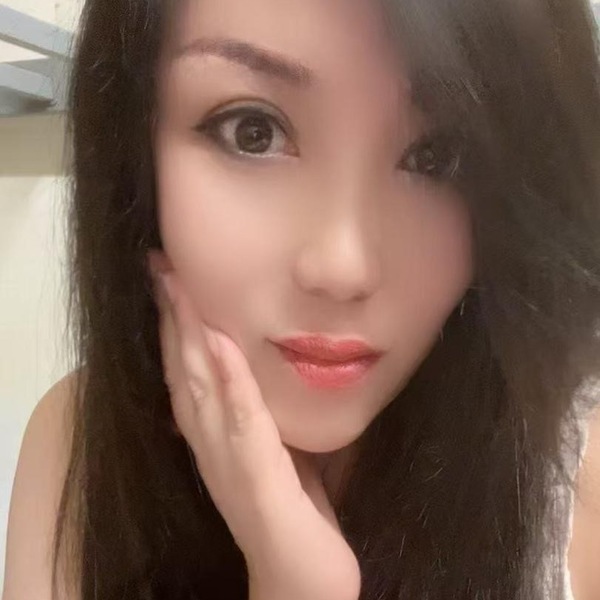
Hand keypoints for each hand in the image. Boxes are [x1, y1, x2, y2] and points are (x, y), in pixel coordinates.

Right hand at [148, 253, 360, 599]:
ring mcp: (228, 463)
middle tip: (160, 264)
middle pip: (184, 370)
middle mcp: (210, 446)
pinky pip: (241, 422)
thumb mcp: (278, 448)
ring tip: (178, 288)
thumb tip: (276, 365)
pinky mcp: (257, 480)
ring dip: (188, 335)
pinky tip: (220, 345)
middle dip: (171, 316)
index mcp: (215, 438)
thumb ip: (266, 410)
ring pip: (201, 388)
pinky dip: (229, 381)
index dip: (175, 325)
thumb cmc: (295, 512)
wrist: (303, 581)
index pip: (188, 372)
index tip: (170, 278)